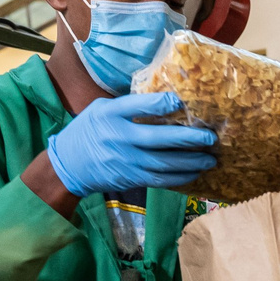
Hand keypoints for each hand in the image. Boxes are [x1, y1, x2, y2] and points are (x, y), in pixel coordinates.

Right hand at [44, 91, 217, 195]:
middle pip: (158, 138)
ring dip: (191, 163)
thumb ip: (128, 105)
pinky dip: (179, 178)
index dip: (163, 103)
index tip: (182, 101)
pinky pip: (160, 180)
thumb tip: (164, 100)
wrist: (68, 165)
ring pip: (164, 164)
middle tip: (211, 138)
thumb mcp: (102, 109)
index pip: (139, 105)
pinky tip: (194, 173)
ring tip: (210, 159)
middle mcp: (119, 137)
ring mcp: (125, 161)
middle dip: (188, 139)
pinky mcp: (130, 178)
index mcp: (110, 114)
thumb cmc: (89, 130)